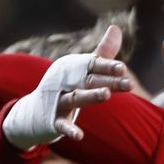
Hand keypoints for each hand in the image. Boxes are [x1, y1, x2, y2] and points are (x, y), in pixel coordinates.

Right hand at [2, 24, 132, 149]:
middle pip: (89, 80)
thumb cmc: (66, 87)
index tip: (124, 68)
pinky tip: (79, 136)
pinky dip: (69, 129)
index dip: (108, 66)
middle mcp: (65, 81)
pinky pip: (61, 124)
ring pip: (75, 98)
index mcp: (74, 68)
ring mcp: (58, 100)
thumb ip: (102, 53)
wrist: (34, 111)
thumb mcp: (83, 69)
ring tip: (106, 94)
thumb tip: (116, 27)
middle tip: (129, 83)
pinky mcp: (52, 120)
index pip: (93, 65)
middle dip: (108, 81)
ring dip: (90, 96)